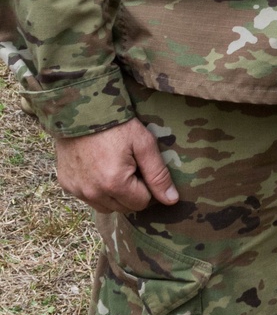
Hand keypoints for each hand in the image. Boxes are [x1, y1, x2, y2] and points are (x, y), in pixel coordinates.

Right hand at [55, 118, 178, 213]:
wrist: (81, 107)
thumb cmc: (117, 124)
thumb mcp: (143, 143)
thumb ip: (158, 174)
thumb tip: (172, 200)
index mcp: (114, 184)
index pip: (142, 203)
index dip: (148, 187)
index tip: (144, 168)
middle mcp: (93, 193)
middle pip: (124, 207)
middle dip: (132, 192)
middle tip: (131, 166)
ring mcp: (77, 190)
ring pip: (105, 206)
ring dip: (114, 194)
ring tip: (115, 167)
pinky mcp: (66, 184)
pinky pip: (87, 197)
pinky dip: (96, 189)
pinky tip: (98, 168)